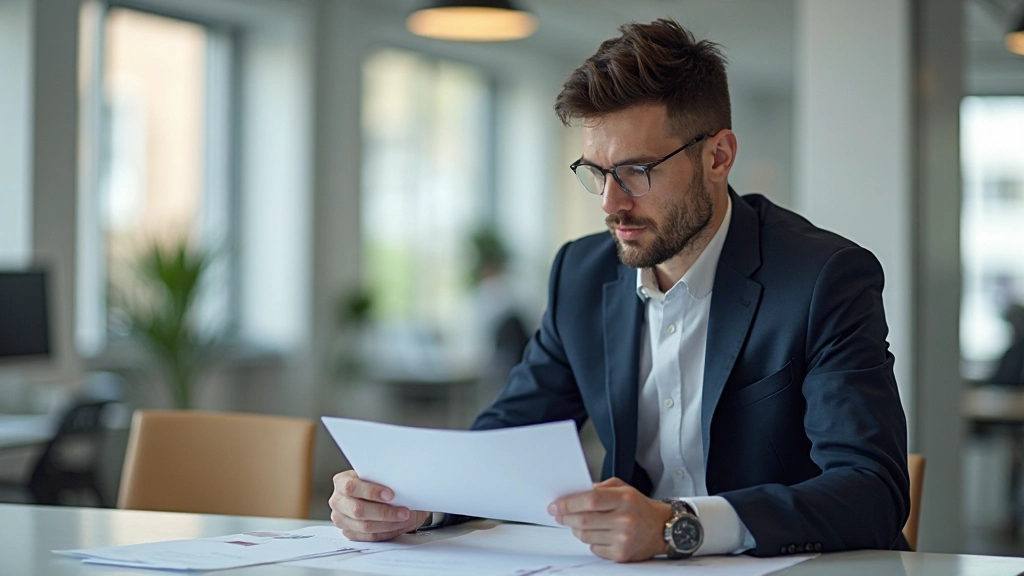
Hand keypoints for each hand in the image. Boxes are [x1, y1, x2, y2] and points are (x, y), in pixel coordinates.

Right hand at [329, 470, 430, 540]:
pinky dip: (387, 532)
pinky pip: (369, 536)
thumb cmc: (375, 482)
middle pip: (358, 510)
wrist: (371, 493)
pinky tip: (399, 525)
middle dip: (384, 512)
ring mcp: (341, 519)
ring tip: (406, 519)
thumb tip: (403, 486)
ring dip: (389, 524)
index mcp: (341, 482)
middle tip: (404, 512)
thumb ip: (383, 479)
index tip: (391, 495)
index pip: (351, 487)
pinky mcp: (349, 532)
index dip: (371, 492)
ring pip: (365, 527)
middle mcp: (338, 501)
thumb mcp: (377, 475)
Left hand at [548, 477, 673, 562]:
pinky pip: (593, 548)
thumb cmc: (640, 507)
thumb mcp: (623, 488)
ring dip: (576, 529)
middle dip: (565, 517)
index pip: (589, 500)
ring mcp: (623, 538)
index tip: (555, 505)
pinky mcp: (621, 554)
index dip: (568, 503)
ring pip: (585, 536)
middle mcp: (624, 519)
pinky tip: (597, 534)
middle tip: (559, 515)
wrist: (662, 528)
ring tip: (579, 523)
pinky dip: (590, 541)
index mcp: (624, 499)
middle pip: (583, 520)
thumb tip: (575, 493)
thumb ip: (599, 487)